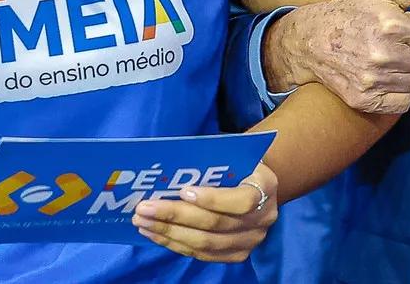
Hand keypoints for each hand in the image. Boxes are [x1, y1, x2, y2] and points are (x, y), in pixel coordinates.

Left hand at [133, 161, 276, 261]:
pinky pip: (202, 254)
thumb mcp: (235, 155)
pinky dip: (175, 244)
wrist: (257, 184)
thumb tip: (173, 168)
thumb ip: (214, 162)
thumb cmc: (239, 164)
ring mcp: (250, 241)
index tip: (183, 191)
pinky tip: (155, 234)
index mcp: (266, 188)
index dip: (212, 199)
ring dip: (169, 233)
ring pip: (205, 243)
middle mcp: (263, 219)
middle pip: (215, 224)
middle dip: (176, 216)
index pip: (241, 201)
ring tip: (142, 222)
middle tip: (145, 208)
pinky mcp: (236, 255)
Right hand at [269, 0, 409, 114]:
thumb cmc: (351, 12)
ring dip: (406, 71)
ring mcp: (373, 80)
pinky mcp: (365, 100)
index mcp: (392, 25)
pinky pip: (403, 102)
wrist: (310, 40)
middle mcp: (384, 55)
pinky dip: (398, 93)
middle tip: (394, 42)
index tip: (407, 27)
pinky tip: (385, 78)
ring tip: (387, 58)